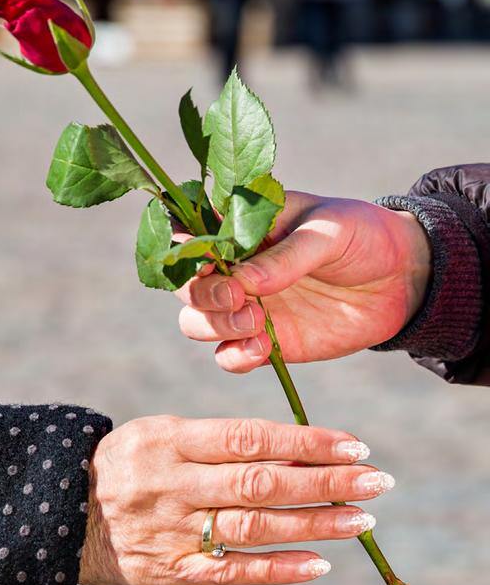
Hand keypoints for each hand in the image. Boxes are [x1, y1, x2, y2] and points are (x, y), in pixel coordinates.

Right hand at [79, 416, 389, 584]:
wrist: (56, 514)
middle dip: (326, 481)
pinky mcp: (171, 570)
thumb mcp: (154, 436)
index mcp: (168, 441)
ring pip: (255, 526)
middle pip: (261, 481)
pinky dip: (278, 568)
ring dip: (314, 524)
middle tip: (378, 481)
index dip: (306, 441)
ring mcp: (173, 530)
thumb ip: (212, 443)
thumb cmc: (119, 467)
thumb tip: (292, 449)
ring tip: (362, 521)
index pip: (249, 437)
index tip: (354, 444)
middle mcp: (173, 484)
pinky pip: (232, 570)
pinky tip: (318, 563)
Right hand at [174, 192, 431, 372]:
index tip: (204, 260)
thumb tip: (243, 283)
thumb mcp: (330, 231)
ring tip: (256, 321)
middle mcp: (231, 268)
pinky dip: (234, 356)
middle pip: (184, 284)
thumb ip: (286, 256)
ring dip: (215, 325)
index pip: (188, 234)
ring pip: (195, 321)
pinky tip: (262, 348)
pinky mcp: (261, 341)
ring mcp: (243, 307)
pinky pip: (227, 356)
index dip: (182, 249)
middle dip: (201, 293)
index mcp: (239, 227)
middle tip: (236, 298)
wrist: (402, 280)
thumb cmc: (362, 236)